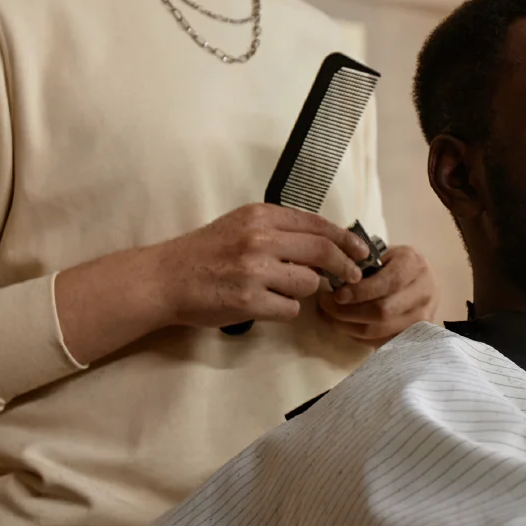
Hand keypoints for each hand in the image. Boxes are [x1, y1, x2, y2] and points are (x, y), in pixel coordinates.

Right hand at [150, 204, 369, 328]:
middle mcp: (260, 239)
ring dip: (301, 291)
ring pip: (308, 284)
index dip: (346, 239)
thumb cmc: (205, 253)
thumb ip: (280, 229)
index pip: (317, 225)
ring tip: (275, 289)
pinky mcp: (249, 302)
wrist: (165, 278)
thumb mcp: (242, 225)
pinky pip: (290, 309)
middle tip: (351, 277)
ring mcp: (254, 271)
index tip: (360, 251)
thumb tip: (326, 242)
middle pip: (323, 253)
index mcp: (260, 216)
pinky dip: (284, 310)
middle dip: (344, 267)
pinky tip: (264, 304)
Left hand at [317, 246, 437, 345]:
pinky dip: (358, 336)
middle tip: (326, 305)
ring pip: (380, 330)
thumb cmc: (395, 264)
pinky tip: (345, 325)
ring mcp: (421, 317)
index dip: (361, 291)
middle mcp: (424, 292)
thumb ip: (363, 263)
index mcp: (414, 265)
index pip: (389, 282)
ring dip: (348, 326)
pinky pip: (381, 342)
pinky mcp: (414, 336)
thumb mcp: (383, 254)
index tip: (337, 294)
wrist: (422, 281)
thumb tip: (335, 277)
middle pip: (383, 311)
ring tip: (331, 315)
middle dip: (349, 311)